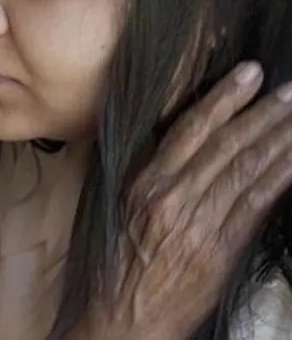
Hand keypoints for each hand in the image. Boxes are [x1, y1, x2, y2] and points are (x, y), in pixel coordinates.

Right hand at [77, 62, 291, 338]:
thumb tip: (170, 141)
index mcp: (141, 184)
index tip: (248, 75)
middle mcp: (170, 198)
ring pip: (245, 170)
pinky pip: (256, 205)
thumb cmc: (114, 264)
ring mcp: (198, 223)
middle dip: (261, 113)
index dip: (222, 100)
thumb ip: (144, 176)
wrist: (123, 319)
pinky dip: (280, 178)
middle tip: (288, 89)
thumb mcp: (114, 209)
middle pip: (224, 145)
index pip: (188, 131)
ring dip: (278, 139)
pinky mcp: (220, 249)